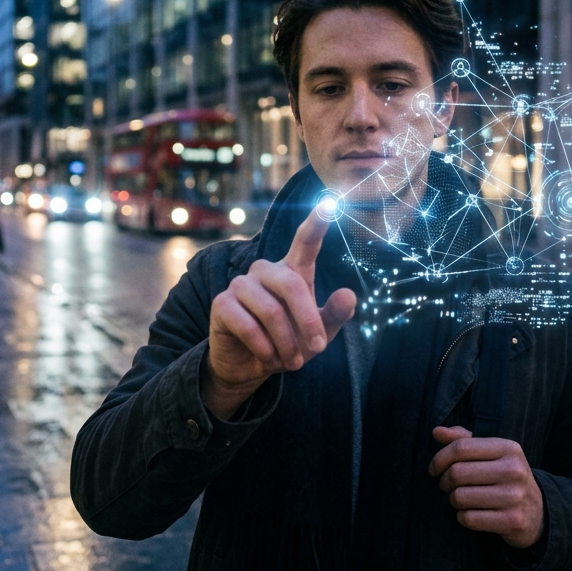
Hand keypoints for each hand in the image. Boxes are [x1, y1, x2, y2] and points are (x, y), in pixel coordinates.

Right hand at [202, 207, 355, 419]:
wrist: (249, 368)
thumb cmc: (286, 344)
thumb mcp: (317, 335)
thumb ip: (333, 316)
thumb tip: (349, 295)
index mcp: (291, 272)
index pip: (304, 242)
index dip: (317, 223)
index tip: (330, 203)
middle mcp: (264, 271)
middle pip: (291, 284)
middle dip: (308, 321)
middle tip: (317, 349)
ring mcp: (240, 285)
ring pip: (271, 310)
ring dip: (285, 343)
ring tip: (290, 362)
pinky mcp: (222, 304)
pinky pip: (248, 326)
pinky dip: (264, 349)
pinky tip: (267, 358)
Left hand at [429, 426, 543, 549]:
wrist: (538, 512)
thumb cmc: (505, 477)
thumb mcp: (491, 453)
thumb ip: (463, 439)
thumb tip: (436, 432)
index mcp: (508, 448)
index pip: (461, 447)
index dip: (439, 458)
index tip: (434, 469)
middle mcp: (513, 470)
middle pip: (457, 473)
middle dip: (444, 481)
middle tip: (447, 486)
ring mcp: (514, 497)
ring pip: (459, 497)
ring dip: (453, 500)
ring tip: (461, 499)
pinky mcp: (512, 521)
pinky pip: (468, 518)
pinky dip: (462, 517)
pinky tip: (471, 514)